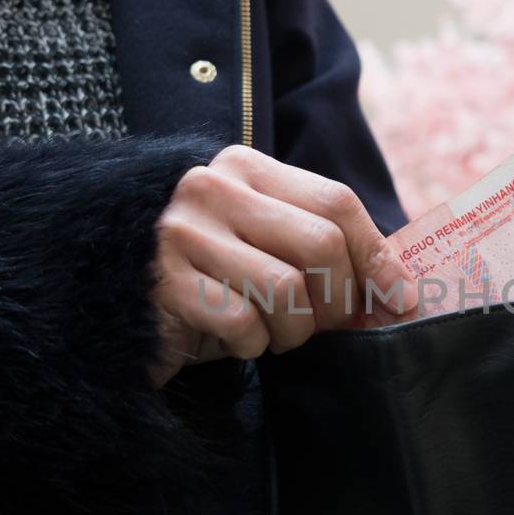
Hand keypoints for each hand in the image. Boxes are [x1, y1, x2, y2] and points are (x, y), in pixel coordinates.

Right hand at [147, 146, 417, 385]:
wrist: (110, 306)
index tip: (400, 299)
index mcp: (245, 169)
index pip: (337, 203)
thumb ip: (320, 248)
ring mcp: (182, 233)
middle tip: (327, 327)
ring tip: (272, 334)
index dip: (378, 256)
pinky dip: (252, 345)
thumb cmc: (207, 282)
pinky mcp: (163, 283)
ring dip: (294, 330)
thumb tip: (403, 290)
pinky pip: (244, 323)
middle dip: (340, 300)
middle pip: (321, 244)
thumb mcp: (264, 247)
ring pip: (287, 290)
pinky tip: (232, 341)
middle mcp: (211, 189)